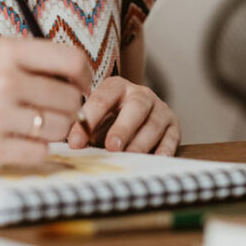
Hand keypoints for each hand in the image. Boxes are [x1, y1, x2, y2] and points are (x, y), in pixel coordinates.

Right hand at [0, 38, 91, 167]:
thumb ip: (32, 60)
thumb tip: (79, 79)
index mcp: (6, 51)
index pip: (72, 60)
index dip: (85, 76)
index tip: (81, 85)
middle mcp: (4, 80)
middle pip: (70, 99)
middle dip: (67, 108)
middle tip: (50, 109)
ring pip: (58, 129)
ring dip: (53, 130)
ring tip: (33, 125)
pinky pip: (39, 153)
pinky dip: (35, 150)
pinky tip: (19, 140)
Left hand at [66, 76, 180, 155]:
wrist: (138, 113)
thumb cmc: (110, 118)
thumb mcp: (96, 117)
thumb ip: (86, 128)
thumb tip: (72, 144)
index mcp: (117, 86)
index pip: (102, 98)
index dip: (89, 119)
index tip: (75, 141)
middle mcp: (141, 94)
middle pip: (135, 107)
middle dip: (122, 128)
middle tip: (111, 147)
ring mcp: (160, 108)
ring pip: (153, 123)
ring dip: (141, 142)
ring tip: (130, 157)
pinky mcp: (173, 125)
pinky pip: (171, 137)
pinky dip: (165, 148)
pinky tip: (156, 158)